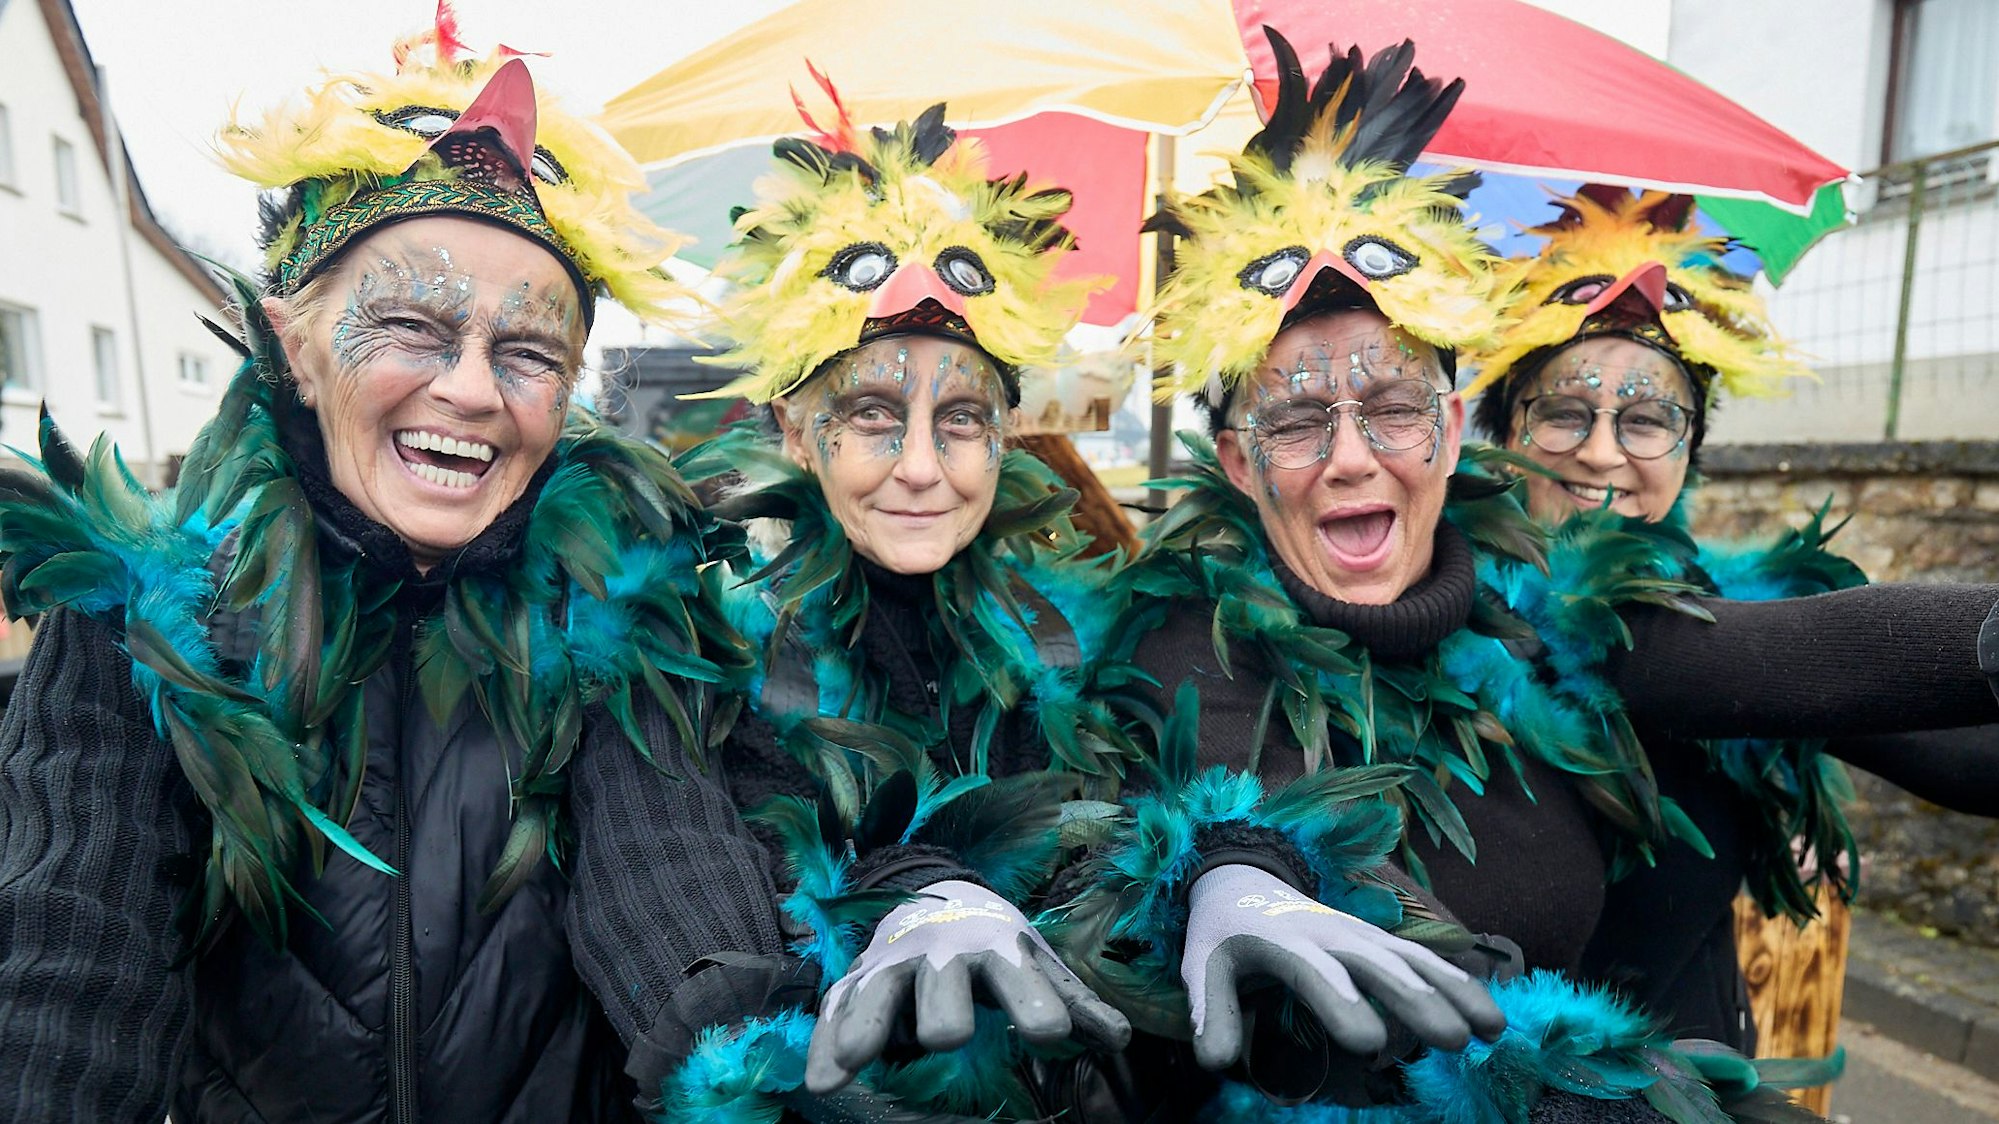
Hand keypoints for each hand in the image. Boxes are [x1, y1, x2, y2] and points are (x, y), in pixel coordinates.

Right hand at [805, 880, 1130, 1092]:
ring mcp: (893, 965)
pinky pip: (836, 1010)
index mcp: (997, 947)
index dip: (1033, 1002)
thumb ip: (1074, 1001)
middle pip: (941, 984)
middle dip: (945, 1010)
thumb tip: (1120, 1038)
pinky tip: (823, 1079)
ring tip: (861, 1056)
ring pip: (878, 993)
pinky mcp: (856, 981)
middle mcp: (942, 954)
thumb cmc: (995, 944)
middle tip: (949, 1036)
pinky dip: (827, 1042)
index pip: (1017, 976)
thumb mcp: (1035, 962)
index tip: (1050, 1031)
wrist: (935, 896)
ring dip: (871, 1022)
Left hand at [1181, 863, 1505, 1069]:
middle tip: (1453, 1040)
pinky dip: (1459, 982)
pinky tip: (1491, 1014)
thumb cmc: (1224, 932)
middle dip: (1417, 1001)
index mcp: (1286, 940)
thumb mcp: (1202, 964)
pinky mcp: (1380, 939)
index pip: (1317, 973)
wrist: (1244, 877)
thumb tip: (1215, 1061)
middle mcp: (1333, 933)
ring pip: (1416, 960)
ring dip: (1456, 991)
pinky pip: (1425, 959)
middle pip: (1380, 966)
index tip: (1369, 1043)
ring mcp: (1363, 933)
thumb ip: (1211, 1010)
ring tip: (1493, 1030)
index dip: (1342, 1003)